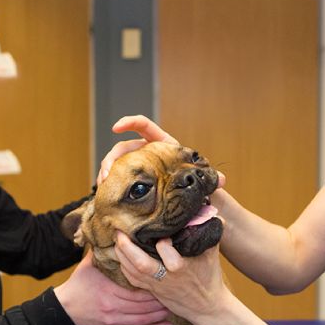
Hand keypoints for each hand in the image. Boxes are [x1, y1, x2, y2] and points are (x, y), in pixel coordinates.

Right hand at [54, 252, 173, 324]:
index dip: (154, 288)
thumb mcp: (89, 265)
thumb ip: (103, 251)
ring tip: (175, 309)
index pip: (137, 291)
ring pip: (143, 320)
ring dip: (160, 316)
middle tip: (176, 295)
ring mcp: (114, 321)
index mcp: (109, 291)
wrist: (62, 310)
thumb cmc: (77, 284)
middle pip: (143, 307)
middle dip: (161, 302)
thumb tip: (115, 232)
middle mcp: (113, 308)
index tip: (166, 281)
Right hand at [97, 115, 226, 189]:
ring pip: (117, 165)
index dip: (130, 122)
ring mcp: (139, 168)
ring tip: (103, 186)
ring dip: (107, 173)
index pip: (144, 126)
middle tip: (106, 175)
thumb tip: (221, 180)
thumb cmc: (200, 186)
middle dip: (111, 159)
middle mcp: (148, 154)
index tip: (116, 126)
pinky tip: (108, 197)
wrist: (197, 202)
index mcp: (163, 144)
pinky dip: (111, 186)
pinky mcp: (136, 184)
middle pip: (123, 148)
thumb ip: (210, 178)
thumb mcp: (204, 180)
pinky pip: (119, 181)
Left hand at [114, 232, 227, 324]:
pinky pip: (132, 280)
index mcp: (181, 267)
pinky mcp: (152, 291)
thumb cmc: (210, 278)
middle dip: (126, 247)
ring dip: (122, 255)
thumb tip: (206, 208)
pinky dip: (124, 267)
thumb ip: (206, 231)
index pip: (164, 249)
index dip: (160, 239)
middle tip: (119, 231)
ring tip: (117, 240)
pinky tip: (121, 257)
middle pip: (141, 264)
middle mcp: (166, 277)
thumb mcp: (211, 253)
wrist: (208, 308)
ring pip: (133, 272)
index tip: (162, 231)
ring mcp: (157, 286)